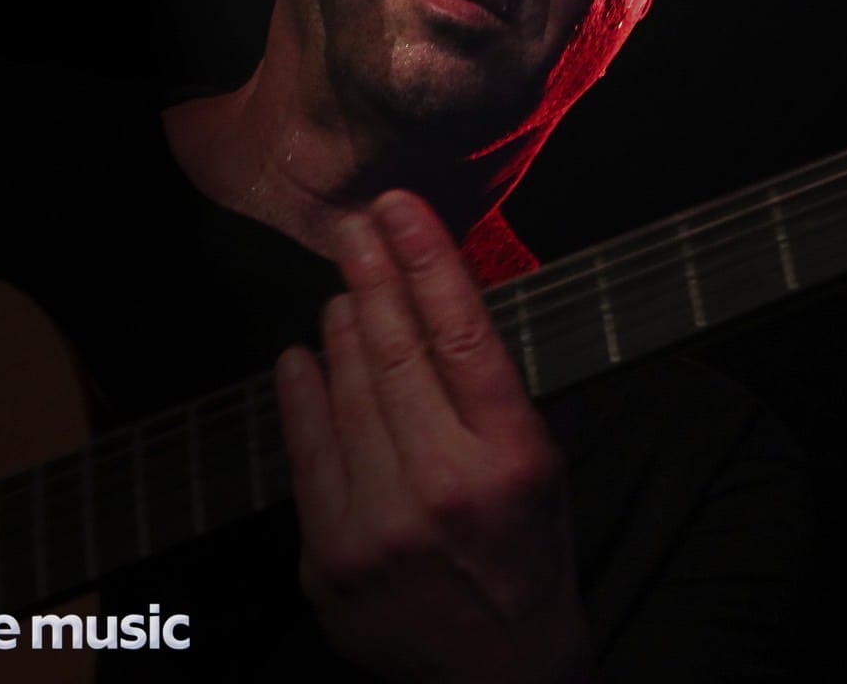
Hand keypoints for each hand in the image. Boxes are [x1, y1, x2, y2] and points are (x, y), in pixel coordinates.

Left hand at [274, 191, 594, 682]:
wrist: (496, 679)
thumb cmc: (526, 560)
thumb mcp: (544, 470)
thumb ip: (502, 394)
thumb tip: (452, 303)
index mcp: (511, 460)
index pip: (464, 335)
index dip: (427, 261)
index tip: (403, 210)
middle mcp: (444, 487)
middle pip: (396, 353)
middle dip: (372, 275)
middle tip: (356, 226)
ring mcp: (378, 527)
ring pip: (344, 394)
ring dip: (341, 327)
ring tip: (343, 289)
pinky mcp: (328, 560)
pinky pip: (305, 455)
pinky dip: (301, 395)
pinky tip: (301, 358)